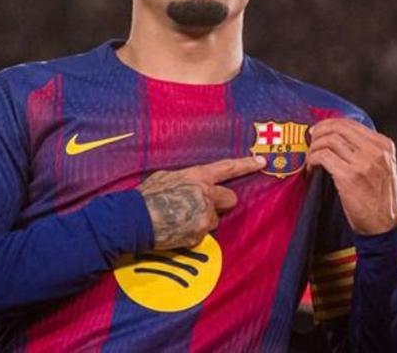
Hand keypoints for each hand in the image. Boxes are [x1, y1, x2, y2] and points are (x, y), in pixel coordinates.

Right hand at [137, 156, 265, 248]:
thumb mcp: (165, 177)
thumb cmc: (145, 197)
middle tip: (201, 207)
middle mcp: (205, 194)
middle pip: (230, 199)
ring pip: (213, 219)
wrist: (134, 219)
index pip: (227, 168)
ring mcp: (204, 215)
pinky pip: (202, 234)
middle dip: (220, 204)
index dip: (246, 164)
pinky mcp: (199, 233)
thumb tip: (190, 182)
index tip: (262, 161)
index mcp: (197, 177)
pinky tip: (176, 229)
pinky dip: (193, 233)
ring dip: (202, 220)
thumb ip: (185, 179)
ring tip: (179, 219)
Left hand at [307, 118, 396, 234]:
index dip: (329, 124)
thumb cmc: (378, 197)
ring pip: (329, 140)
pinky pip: (323, 157)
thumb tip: (334, 135)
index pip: (351, 123)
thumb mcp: (381, 166)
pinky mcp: (349, 177)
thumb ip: (366, 150)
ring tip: (311, 159)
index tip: (317, 132)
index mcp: (384, 145)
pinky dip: (312, 160)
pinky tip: (311, 169)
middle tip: (310, 142)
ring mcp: (363, 163)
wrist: (383, 225)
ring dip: (314, 148)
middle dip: (319, 133)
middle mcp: (375, 151)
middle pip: (338, 128)